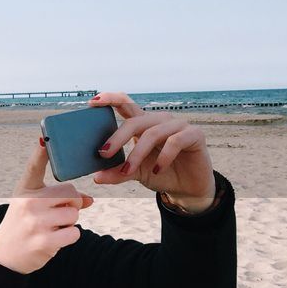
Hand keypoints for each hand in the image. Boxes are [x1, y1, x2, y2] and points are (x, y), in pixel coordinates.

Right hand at [0, 143, 93, 273]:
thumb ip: (58, 198)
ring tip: (54, 227)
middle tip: (60, 213)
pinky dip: (70, 236)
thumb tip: (89, 200)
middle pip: (70, 192)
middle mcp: (28, 203)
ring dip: (70, 222)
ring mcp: (36, 222)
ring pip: (74, 213)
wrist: (4, 255)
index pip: (34, 166)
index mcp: (24, 190)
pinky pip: (74, 233)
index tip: (44, 137)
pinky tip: (56, 238)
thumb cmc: (22, 225)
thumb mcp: (31, 205)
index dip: (41, 151)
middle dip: (73, 203)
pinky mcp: (44, 241)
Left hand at [90, 92, 215, 209]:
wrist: (187, 188)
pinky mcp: (194, 134)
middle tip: (103, 153)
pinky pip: (175, 142)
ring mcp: (178, 125)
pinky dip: (163, 157)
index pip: (126, 104)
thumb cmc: (160, 174)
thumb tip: (97, 177)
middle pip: (134, 122)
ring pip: (152, 133)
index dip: (110, 99)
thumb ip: (118, 172)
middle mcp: (159, 120)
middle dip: (117, 137)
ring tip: (128, 171)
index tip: (92, 102)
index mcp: (143, 124)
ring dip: (137, 153)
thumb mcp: (135, 173)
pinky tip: (157, 170)